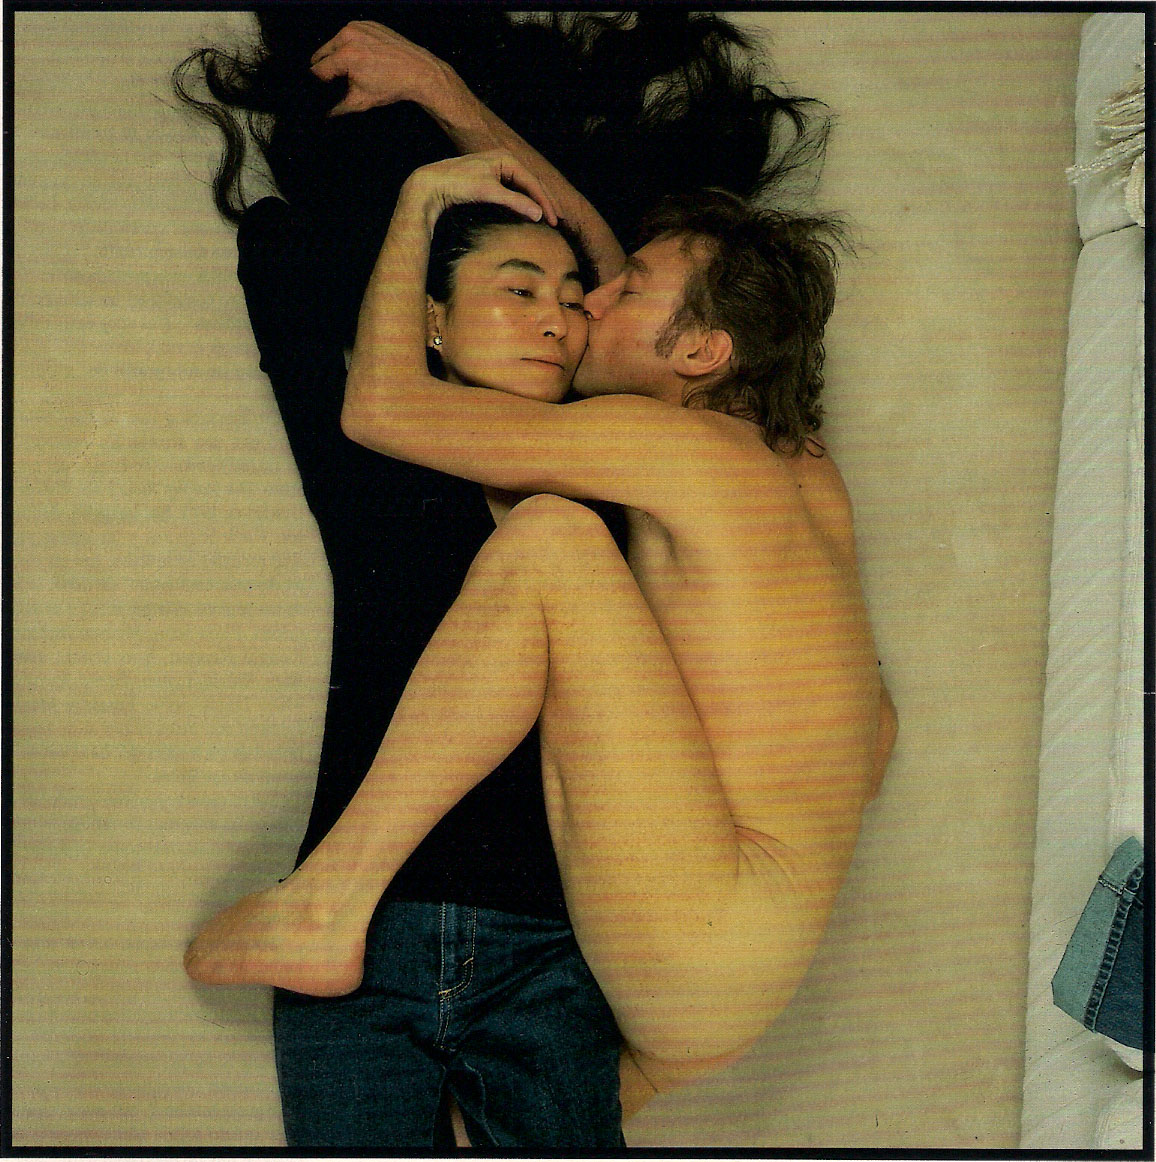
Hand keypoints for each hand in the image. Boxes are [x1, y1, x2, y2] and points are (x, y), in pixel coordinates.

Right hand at [309, 21, 451, 114]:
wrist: (418, 71)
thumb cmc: (393, 86)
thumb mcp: (362, 101)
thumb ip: (339, 108)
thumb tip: (326, 114)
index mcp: (345, 55)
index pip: (317, 69)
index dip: (319, 82)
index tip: (324, 89)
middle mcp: (348, 36)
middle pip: (323, 53)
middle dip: (327, 68)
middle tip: (338, 81)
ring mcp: (358, 27)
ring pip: (335, 42)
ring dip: (338, 55)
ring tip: (353, 70)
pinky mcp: (367, 24)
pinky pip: (351, 35)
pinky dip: (352, 46)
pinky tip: (363, 58)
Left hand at [404, 153, 558, 229]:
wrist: (432, 184)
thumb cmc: (459, 183)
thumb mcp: (490, 192)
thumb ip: (516, 202)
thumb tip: (538, 214)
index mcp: (507, 158)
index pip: (533, 182)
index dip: (545, 203)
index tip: (553, 221)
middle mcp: (504, 160)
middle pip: (531, 184)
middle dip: (543, 202)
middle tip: (556, 221)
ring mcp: (497, 169)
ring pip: (522, 188)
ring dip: (533, 203)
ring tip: (545, 218)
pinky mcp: (489, 180)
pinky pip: (512, 191)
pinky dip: (521, 202)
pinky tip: (526, 213)